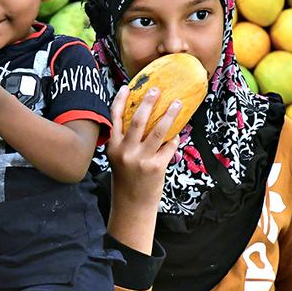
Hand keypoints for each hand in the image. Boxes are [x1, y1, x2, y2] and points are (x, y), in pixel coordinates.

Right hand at [106, 85, 181, 205]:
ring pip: (158, 131)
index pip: (114, 118)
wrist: (132, 204)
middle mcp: (125, 151)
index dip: (120, 100)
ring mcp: (141, 159)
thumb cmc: (126, 178)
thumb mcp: (118, 158)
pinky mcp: (156, 167)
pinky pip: (169, 146)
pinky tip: (177, 134)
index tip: (127, 86)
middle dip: (149, 102)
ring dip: (170, 115)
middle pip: (138, 120)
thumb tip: (143, 117)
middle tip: (157, 90)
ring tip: (177, 103)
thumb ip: (125, 140)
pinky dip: (174, 138)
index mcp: (113, 146)